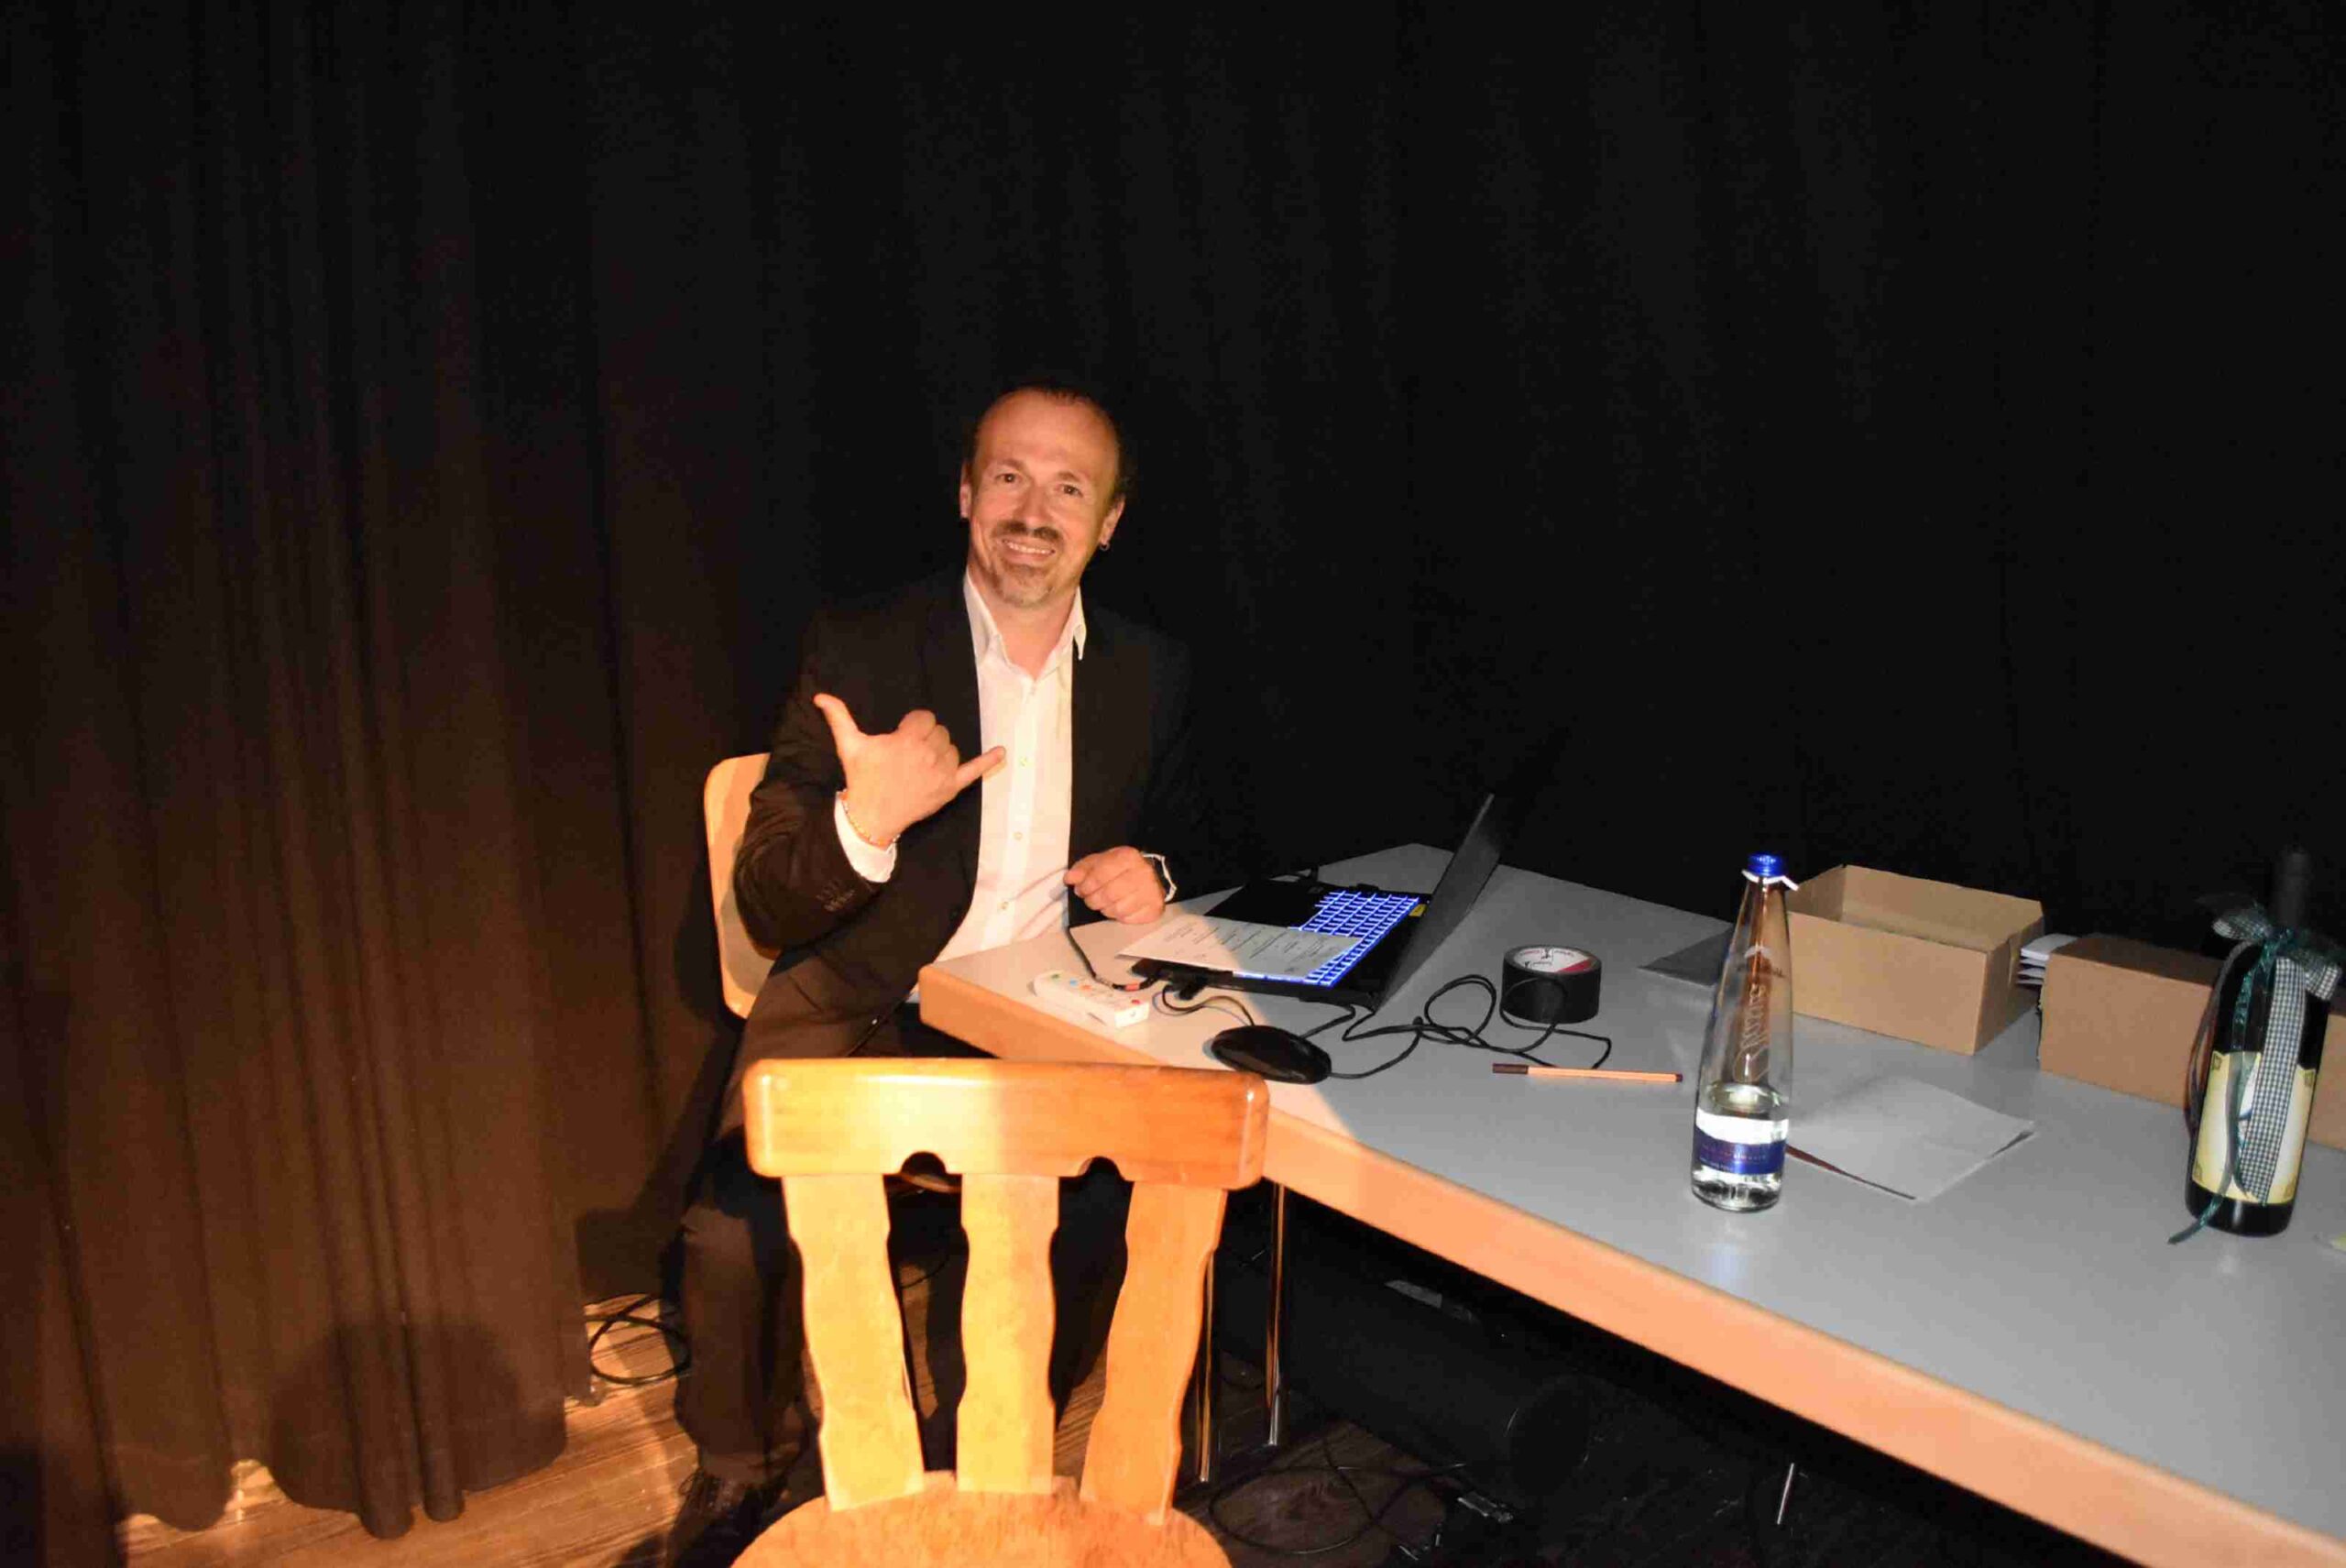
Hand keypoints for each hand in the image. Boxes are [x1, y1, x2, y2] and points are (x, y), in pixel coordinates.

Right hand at [813, 694, 1003, 845]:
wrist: (871, 817)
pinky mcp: (951, 788)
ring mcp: (943, 771)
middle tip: (908, 753)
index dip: (912, 725)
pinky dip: (989, 762)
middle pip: (939, 732)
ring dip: (941, 752)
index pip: (925, 718)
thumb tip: (820, 697)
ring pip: (952, 748)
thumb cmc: (861, 779)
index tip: (901, 737)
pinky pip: (974, 771)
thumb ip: (839, 718)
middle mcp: (930, 753)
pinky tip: (1001, 752)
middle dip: (926, 738)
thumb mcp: (849, 746)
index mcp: (908, 739)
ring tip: (921, 764)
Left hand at [1065, 847, 1167, 924]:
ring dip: (1105, 910)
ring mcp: (1151, 891)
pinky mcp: (1155, 908)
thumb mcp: (1101, 862)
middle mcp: (1143, 873)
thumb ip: (1083, 869)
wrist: (1151, 876)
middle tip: (1090, 900)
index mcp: (1128, 857)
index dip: (1085, 885)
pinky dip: (1119, 917)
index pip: (1100, 874)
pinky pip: (1128, 919)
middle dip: (1093, 900)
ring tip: (1104, 904)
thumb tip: (1069, 878)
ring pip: (1118, 909)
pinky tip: (1118, 908)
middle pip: (1108, 894)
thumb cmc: (1121, 870)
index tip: (1080, 890)